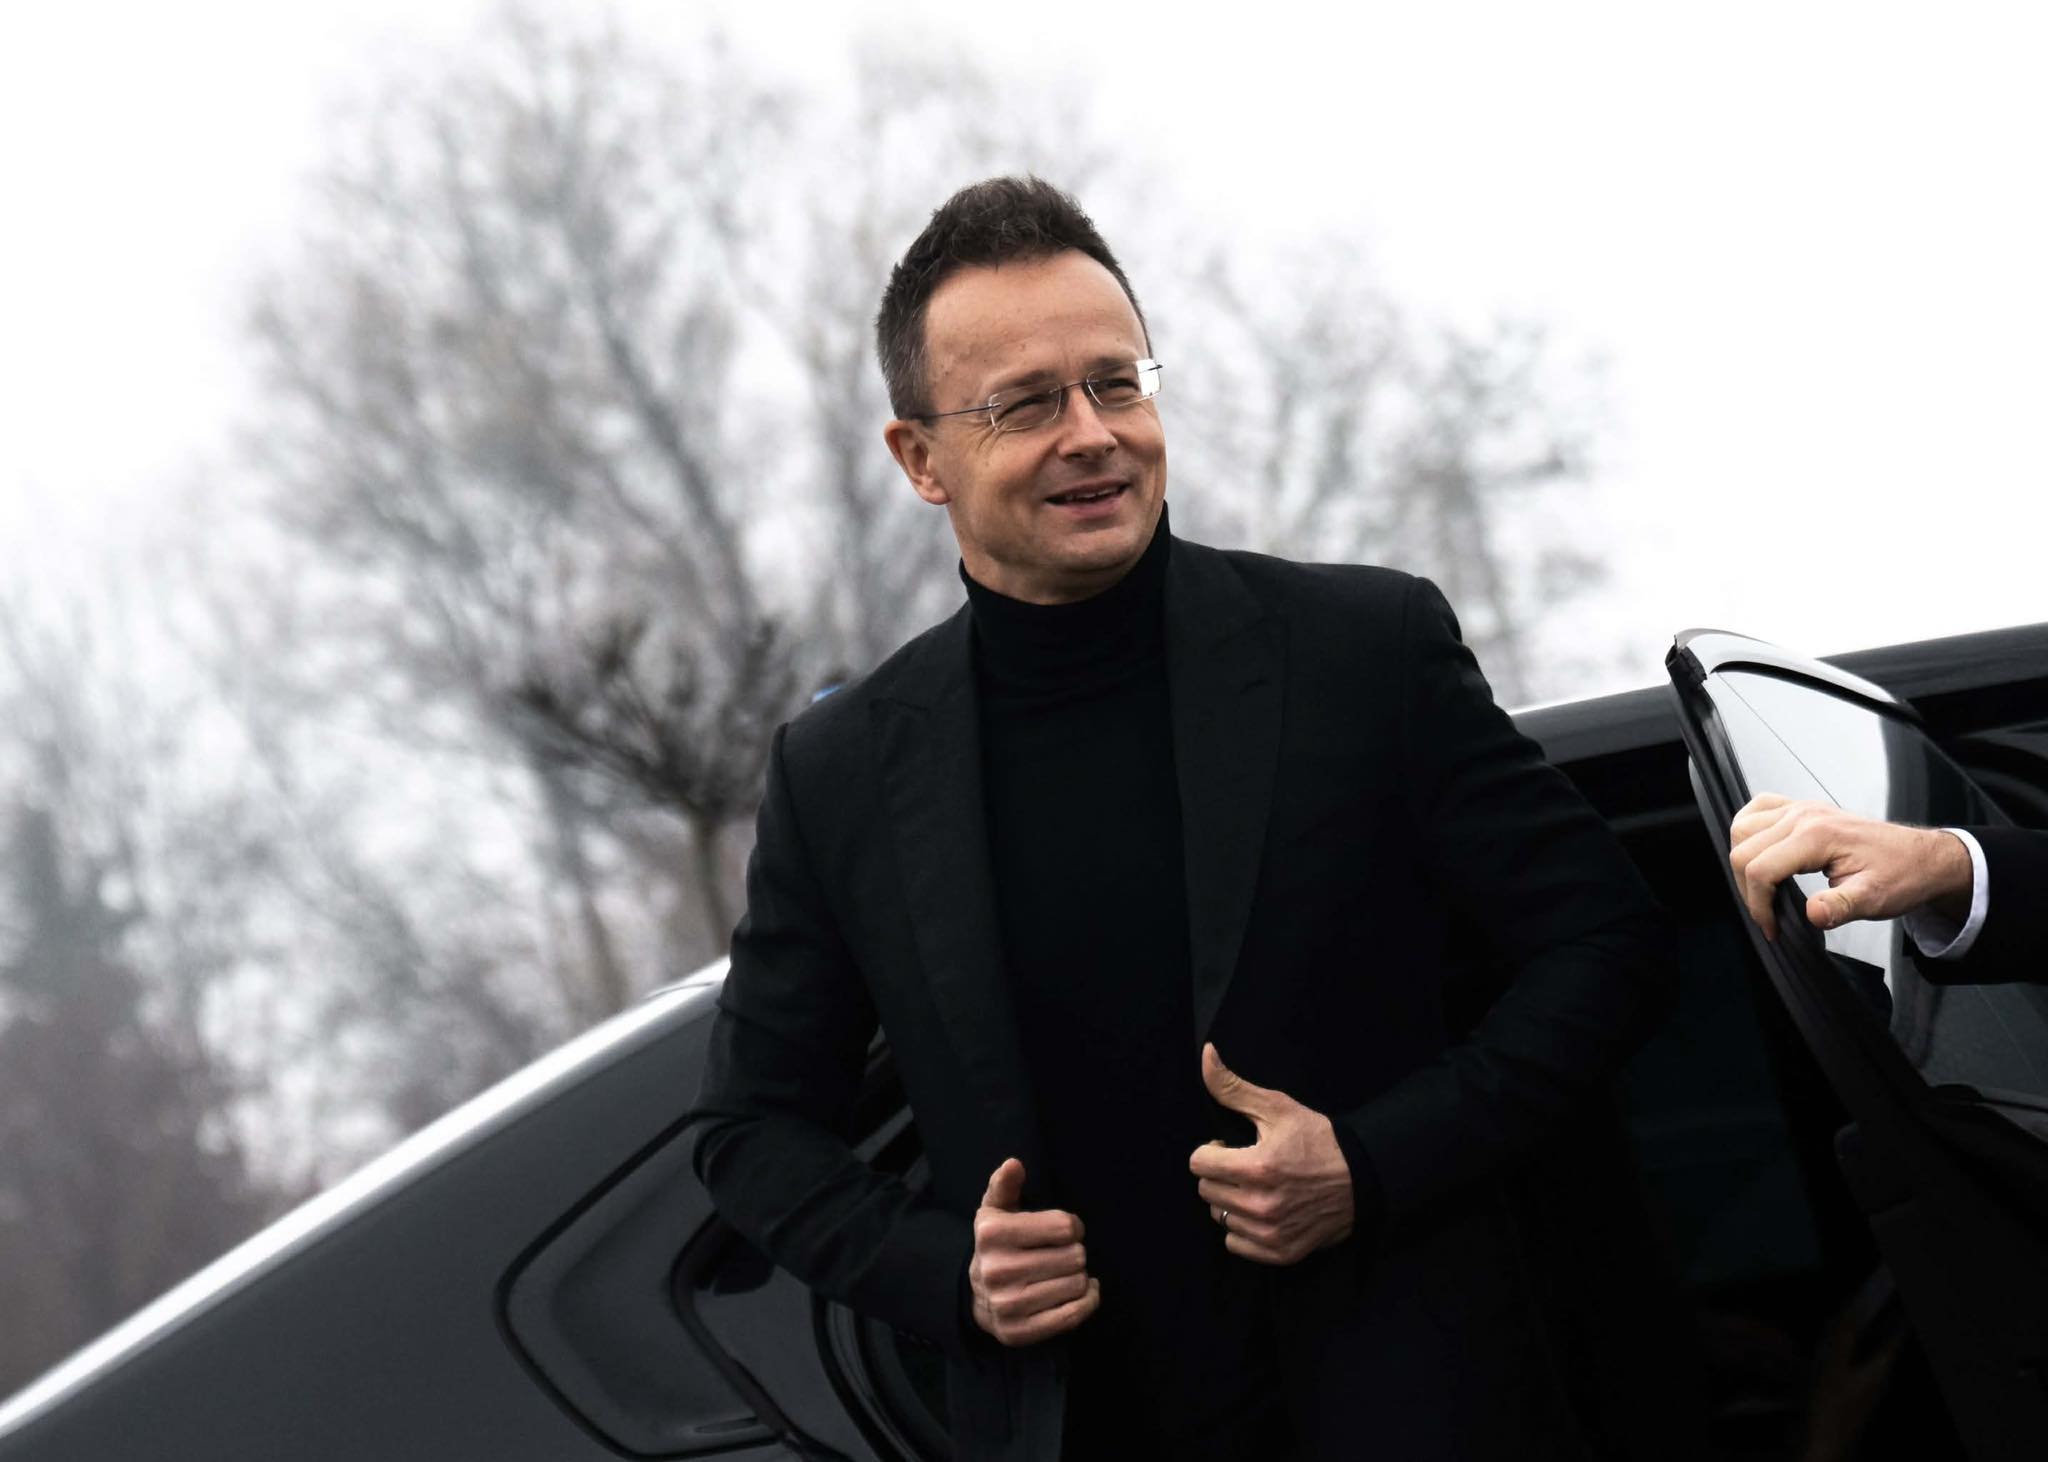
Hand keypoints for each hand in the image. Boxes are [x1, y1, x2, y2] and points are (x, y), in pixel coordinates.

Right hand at [967, 1157, 1099, 1345]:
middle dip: (1075, 1253)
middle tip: (1063, 1255)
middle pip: (1075, 1256)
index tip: (1064, 1231)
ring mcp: (1007, 1305)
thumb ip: (1005, 1184)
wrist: (977, 1297)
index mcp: (991, 1233)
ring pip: (1078, 1284)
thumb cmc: (997, 1245)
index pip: (1064, 1226)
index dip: (1072, 1226)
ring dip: (1080, 1277)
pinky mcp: (1019, 1332)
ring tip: (1064, 1273)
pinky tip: (1083, 1292)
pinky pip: (1073, 1315)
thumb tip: (1014, 1163)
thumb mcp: (995, 1210)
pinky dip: (1087, 1301)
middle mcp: (996, 1270)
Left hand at [1189, 1044, 1353, 1264]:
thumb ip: (1233, 1087)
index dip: (1212, 1150)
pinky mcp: (1280, 1252)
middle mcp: (1260, 1205)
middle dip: (1220, 1174)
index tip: (1231, 1147)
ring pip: (1219, 1218)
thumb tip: (1206, 1054)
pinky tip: (1262, 1212)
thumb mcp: (1278, 1107)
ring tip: (1255, 1188)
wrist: (1362, 1178)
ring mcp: (1270, 1233)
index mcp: (1256, 1167)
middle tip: (1245, 1166)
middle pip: (1205, 1191)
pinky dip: (1243, 1230)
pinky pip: (1236, 1244)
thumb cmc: (1318, 1140)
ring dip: (1230, 1202)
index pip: (1198, 1163)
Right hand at [1728, 793, 1973, 940]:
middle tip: (1766, 915)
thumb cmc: (1901, 875)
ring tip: (1760, 889)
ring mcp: (1800, 808)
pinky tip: (1757, 851)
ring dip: (1742, 861)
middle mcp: (1803, 815)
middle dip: (1747, 888)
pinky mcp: (1801, 809)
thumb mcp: (1874, 899)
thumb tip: (1812, 914)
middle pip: (1743, 848)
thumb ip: (1841, 907)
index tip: (1771, 927)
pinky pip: (1757, 810)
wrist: (1921, 858)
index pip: (1760, 868)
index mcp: (1817, 835)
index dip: (1758, 904)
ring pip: (1742, 828)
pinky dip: (1747, 831)